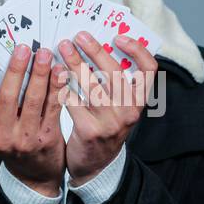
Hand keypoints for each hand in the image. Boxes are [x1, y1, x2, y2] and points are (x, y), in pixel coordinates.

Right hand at [0, 44, 67, 196]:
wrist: (35, 177)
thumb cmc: (14, 144)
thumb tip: (6, 64)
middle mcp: (1, 136)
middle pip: (7, 97)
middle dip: (16, 69)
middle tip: (24, 48)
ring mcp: (25, 139)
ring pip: (33, 100)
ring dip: (40, 73)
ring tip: (45, 54)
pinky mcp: (47, 138)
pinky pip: (53, 107)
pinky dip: (57, 87)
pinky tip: (60, 71)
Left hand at [58, 31, 157, 186]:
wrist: (96, 166)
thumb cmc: (105, 126)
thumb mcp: (118, 107)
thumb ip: (113, 82)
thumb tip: (94, 45)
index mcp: (139, 101)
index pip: (149, 70)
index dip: (137, 49)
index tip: (119, 37)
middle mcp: (130, 111)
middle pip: (116, 72)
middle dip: (95, 50)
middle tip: (78, 36)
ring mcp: (111, 123)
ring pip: (92, 85)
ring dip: (75, 63)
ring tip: (63, 49)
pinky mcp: (90, 132)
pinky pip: (73, 102)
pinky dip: (62, 86)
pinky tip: (53, 75)